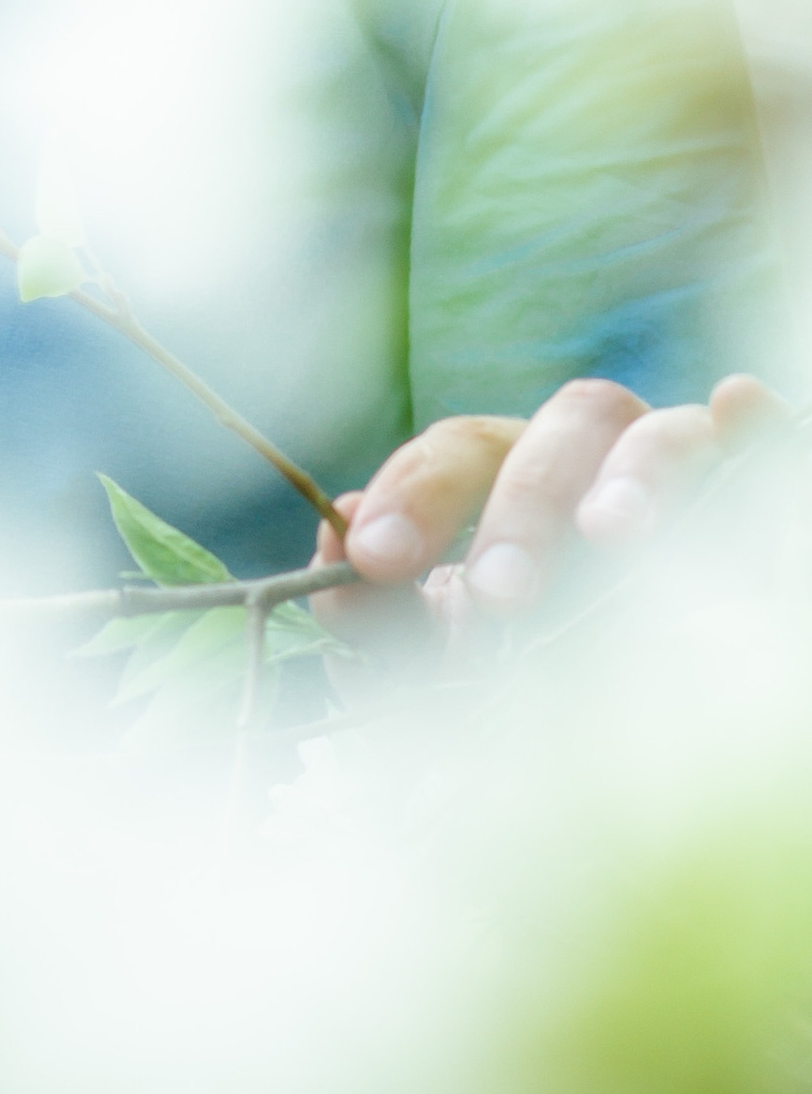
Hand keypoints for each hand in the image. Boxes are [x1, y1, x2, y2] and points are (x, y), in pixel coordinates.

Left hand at [325, 372, 783, 617]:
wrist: (669, 689)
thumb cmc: (554, 658)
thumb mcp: (462, 645)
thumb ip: (393, 616)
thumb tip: (331, 574)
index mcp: (521, 474)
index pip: (462, 449)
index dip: (415, 491)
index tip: (375, 557)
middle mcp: (603, 455)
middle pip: (561, 427)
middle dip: (523, 505)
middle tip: (499, 595)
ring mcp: (687, 466)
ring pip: (661, 430)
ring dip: (633, 471)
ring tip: (613, 535)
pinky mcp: (758, 487)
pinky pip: (762, 443)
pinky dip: (753, 424)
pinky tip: (737, 404)